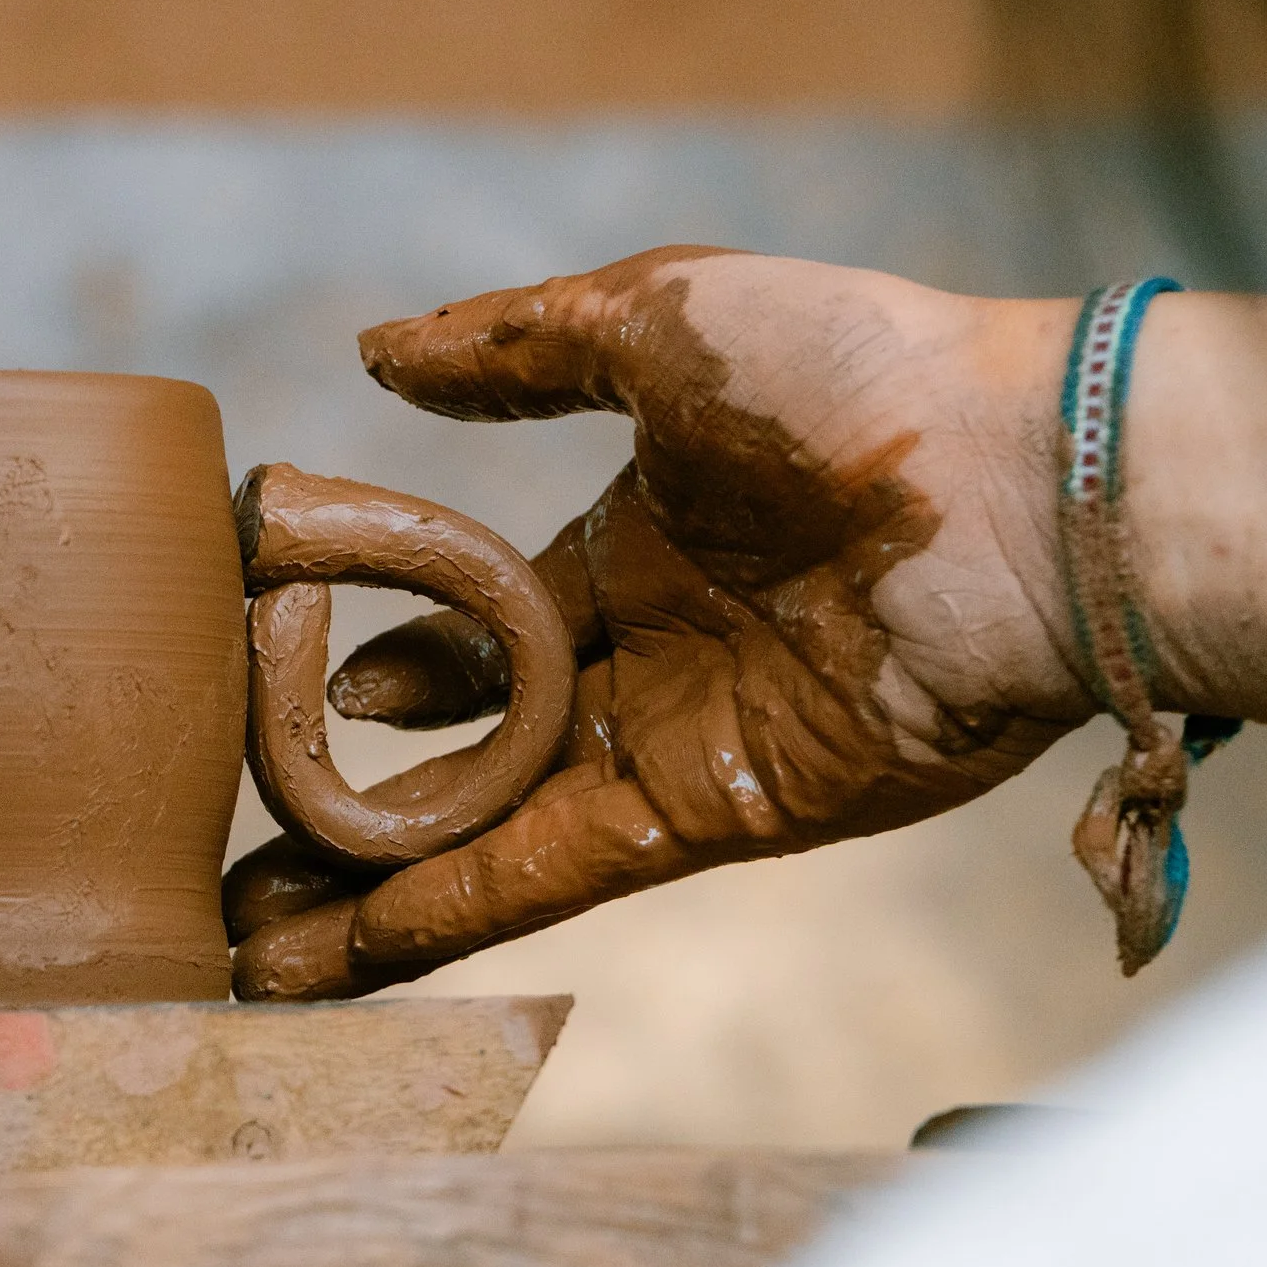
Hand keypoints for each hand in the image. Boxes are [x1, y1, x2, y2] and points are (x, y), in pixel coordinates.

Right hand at [228, 246, 1092, 999]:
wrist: (1021, 480)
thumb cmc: (857, 370)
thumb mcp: (659, 318)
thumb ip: (515, 346)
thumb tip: (377, 349)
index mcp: (632, 543)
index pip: (479, 621)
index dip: (389, 659)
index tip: (293, 678)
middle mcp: (643, 655)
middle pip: (470, 750)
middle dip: (360, 804)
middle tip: (245, 850)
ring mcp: (676, 742)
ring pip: (493, 833)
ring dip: (377, 893)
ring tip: (253, 946)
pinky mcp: (717, 813)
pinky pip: (555, 870)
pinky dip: (451, 910)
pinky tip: (346, 948)